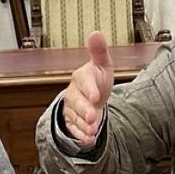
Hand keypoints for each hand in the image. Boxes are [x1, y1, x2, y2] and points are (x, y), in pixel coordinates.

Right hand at [62, 31, 115, 148]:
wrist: (91, 96)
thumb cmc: (97, 79)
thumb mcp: (102, 65)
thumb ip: (99, 51)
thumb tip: (96, 33)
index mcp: (81, 77)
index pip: (83, 81)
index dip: (89, 88)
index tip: (96, 95)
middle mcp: (74, 93)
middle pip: (76, 102)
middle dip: (85, 110)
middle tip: (94, 118)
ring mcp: (72, 108)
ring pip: (75, 117)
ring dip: (84, 126)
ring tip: (93, 132)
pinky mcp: (73, 122)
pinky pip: (74, 129)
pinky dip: (81, 136)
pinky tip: (89, 140)